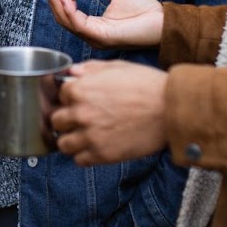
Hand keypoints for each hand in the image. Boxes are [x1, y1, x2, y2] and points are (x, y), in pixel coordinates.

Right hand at [42, 0, 164, 49]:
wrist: (163, 21)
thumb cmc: (145, 11)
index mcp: (94, 25)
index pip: (70, 12)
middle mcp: (91, 33)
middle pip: (63, 18)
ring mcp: (95, 37)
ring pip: (67, 22)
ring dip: (57, 3)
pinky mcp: (102, 37)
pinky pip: (80, 25)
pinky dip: (70, 11)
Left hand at [51, 61, 169, 164]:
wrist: (170, 109)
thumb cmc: (147, 85)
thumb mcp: (116, 67)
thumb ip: (89, 69)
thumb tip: (71, 72)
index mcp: (80, 89)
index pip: (59, 95)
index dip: (70, 97)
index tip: (79, 101)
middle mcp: (80, 113)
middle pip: (56, 121)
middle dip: (67, 119)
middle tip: (80, 119)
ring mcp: (89, 136)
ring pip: (63, 144)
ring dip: (72, 140)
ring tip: (85, 136)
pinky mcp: (102, 155)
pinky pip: (79, 160)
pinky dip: (85, 155)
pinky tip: (96, 147)